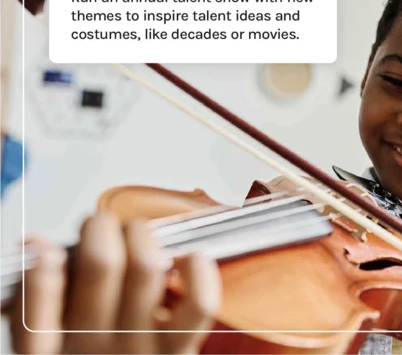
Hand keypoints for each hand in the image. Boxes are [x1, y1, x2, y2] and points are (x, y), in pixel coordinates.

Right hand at [10, 212, 221, 353]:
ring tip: (138, 237)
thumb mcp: (49, 333)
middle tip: (103, 227)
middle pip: (100, 265)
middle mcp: (93, 348)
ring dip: (143, 236)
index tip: (50, 251)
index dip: (42, 271)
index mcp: (49, 349)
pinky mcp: (180, 350)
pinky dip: (197, 268)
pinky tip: (187, 258)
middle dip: (102, 227)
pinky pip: (198, 303)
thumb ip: (34, 293)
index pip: (34, 313)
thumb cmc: (92, 351)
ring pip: (146, 269)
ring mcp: (140, 349)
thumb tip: (38, 244)